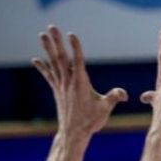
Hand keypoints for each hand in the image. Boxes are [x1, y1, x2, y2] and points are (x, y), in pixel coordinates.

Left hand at [32, 26, 126, 141]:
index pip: (77, 61)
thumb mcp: (106, 108)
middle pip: (61, 57)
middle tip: (51, 27)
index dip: (75, 47)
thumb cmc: (91, 121)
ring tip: (42, 35)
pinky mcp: (57, 91)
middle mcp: (68, 81)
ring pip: (53, 63)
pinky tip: (36, 59)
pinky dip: (43, 67)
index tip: (71, 35)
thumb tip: (124, 94)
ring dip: (48, 48)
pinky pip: (49, 76)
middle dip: (57, 41)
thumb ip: (114, 97)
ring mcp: (61, 85)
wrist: (73, 133)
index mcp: (81, 83)